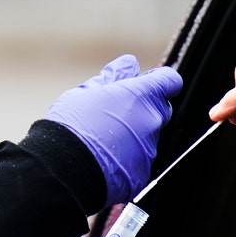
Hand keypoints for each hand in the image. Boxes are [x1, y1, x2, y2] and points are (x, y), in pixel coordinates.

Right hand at [45, 55, 182, 206]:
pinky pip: (139, 162)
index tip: (145, 83)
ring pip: (148, 137)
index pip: (170, 81)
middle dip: (143, 108)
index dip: (160, 80)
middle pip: (159, 109)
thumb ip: (114, 77)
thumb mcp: (87, 92)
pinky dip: (126, 160)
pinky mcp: (142, 173)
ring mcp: (149, 149)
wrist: (64, 169)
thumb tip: (129, 63)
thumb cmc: (73, 125)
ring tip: (101, 141)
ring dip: (133, 136)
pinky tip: (104, 160)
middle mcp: (152, 121)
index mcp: (142, 96)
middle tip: (113, 114)